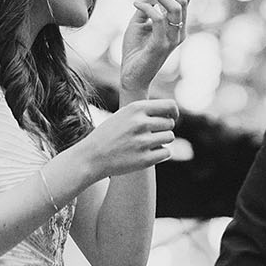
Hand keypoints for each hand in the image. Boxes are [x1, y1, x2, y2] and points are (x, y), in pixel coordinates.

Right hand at [62, 98, 177, 184]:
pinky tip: (147, 153)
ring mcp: (142, 142)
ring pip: (169, 137)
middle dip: (164, 128)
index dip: (174, 112)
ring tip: (146, 143)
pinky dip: (161, 154)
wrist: (91, 157)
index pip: (170, 106)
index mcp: (135, 108)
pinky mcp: (144, 160)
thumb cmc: (110, 134)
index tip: (171, 117)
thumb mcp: (124, 114)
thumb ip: (146, 111)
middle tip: (150, 134)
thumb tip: (173, 112)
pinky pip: (166, 153)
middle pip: (170, 123)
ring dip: (162, 141)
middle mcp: (140, 123)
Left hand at [120, 0, 188, 94]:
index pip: (183, 0)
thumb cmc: (136, 51)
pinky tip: (136, 3)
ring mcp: (172, 39)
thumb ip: (147, 8)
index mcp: (177, 26)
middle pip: (182, 0)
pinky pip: (159, 19)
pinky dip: (147, 7)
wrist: (131, 75)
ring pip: (175, 7)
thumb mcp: (140, 24)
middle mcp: (179, 32)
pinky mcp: (161, 45)